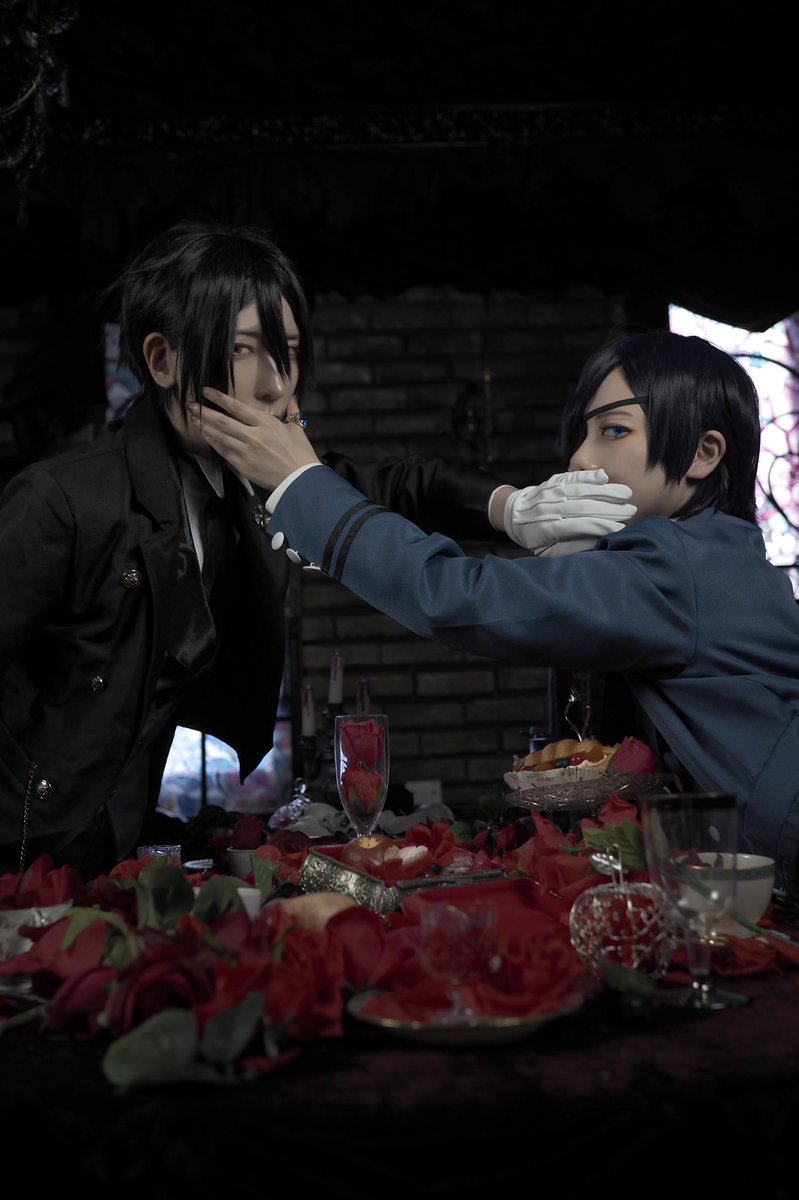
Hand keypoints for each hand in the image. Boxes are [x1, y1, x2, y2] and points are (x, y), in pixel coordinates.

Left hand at [187, 388, 321, 489]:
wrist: (299, 480)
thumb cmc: (300, 454)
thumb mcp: (297, 430)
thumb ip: (292, 413)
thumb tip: (292, 399)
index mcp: (266, 423)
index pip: (237, 407)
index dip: (220, 398)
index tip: (206, 391)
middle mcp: (253, 435)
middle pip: (223, 421)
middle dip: (204, 411)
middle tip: (190, 405)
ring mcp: (245, 451)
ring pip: (219, 435)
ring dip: (204, 426)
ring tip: (193, 418)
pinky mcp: (242, 465)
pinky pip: (223, 451)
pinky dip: (213, 441)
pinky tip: (205, 435)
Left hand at [503, 469, 636, 555]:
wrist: (513, 514)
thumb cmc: (535, 537)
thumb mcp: (547, 552)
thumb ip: (569, 549)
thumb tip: (593, 545)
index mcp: (548, 529)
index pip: (578, 526)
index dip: (599, 527)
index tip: (620, 528)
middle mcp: (550, 508)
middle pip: (583, 507)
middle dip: (609, 509)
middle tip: (631, 511)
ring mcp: (551, 492)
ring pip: (580, 490)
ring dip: (605, 491)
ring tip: (626, 494)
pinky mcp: (553, 480)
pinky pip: (572, 477)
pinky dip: (588, 476)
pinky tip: (604, 477)